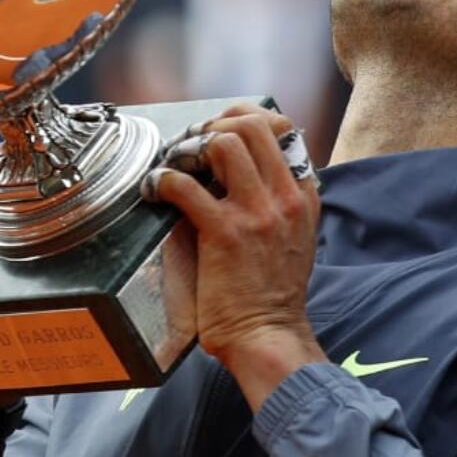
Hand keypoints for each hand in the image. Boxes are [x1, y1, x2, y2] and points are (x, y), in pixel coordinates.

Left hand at [149, 104, 326, 409]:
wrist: (269, 336)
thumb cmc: (272, 293)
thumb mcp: (294, 236)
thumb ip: (278, 202)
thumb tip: (245, 171)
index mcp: (303, 195)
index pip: (281, 128)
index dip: (242, 119)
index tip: (216, 132)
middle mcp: (284, 197)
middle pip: (252, 125)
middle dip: (214, 124)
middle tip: (191, 145)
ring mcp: (257, 213)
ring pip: (224, 142)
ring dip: (190, 146)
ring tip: (175, 164)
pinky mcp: (225, 233)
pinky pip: (186, 185)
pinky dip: (162, 180)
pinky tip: (154, 190)